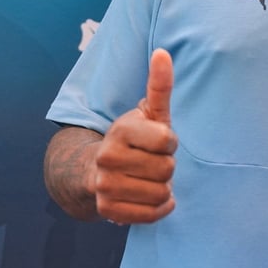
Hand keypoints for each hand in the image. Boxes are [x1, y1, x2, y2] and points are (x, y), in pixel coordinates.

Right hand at [93, 49, 178, 223]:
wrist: (97, 170)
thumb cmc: (135, 138)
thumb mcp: (150, 112)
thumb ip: (160, 84)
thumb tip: (163, 52)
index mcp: (121, 130)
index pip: (167, 141)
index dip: (170, 142)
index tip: (160, 141)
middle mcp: (108, 157)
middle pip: (167, 170)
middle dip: (166, 166)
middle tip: (151, 161)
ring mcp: (105, 185)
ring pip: (161, 193)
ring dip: (163, 188)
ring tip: (147, 178)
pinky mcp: (107, 210)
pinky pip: (151, 215)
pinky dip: (157, 209)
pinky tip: (148, 197)